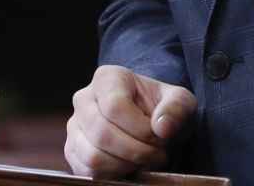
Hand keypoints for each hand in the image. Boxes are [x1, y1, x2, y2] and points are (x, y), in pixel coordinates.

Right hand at [64, 65, 195, 177]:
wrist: (150, 122)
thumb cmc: (163, 109)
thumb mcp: (180, 101)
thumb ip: (176, 108)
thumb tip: (162, 127)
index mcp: (107, 78)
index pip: (114, 106)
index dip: (140, 129)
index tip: (160, 136)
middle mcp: (84, 99)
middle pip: (102, 133)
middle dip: (136, 150)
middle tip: (158, 153)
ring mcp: (75, 126)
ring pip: (93, 155)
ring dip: (126, 164)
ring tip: (145, 159)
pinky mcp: (73, 151)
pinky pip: (87, 171)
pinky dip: (113, 174)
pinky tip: (130, 166)